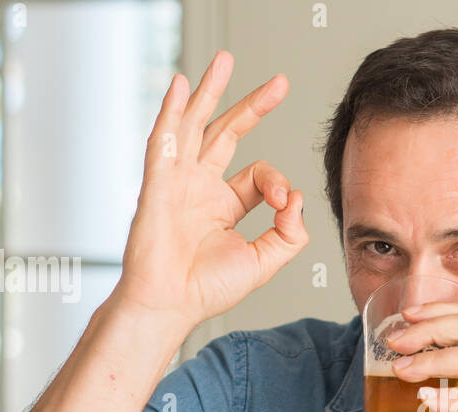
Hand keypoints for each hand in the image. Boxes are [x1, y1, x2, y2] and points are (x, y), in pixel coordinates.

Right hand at [115, 51, 308, 327]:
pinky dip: (172, 111)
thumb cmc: (206, 289)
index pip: (259, 175)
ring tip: (225, 61)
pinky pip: (165, 140)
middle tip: (278, 84)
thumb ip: (290, 234)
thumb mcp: (265, 262)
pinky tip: (179, 85)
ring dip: (210, 92)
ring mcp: (177, 181)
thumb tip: (298, 201)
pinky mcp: (159, 183)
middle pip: (227, 133)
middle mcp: (200, 187)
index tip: (284, 208)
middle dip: (251, 106)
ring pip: (195, 125)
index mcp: (223, 205)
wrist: (170, 304)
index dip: (279, 185)